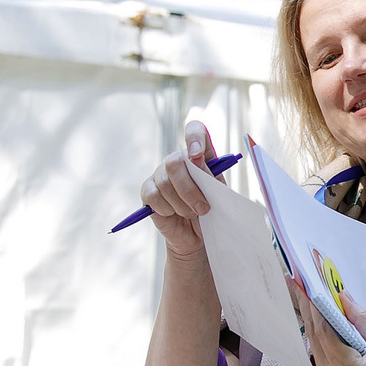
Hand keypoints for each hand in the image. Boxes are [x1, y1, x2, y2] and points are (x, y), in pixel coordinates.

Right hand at [140, 119, 220, 266]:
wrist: (198, 236)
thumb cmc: (212, 211)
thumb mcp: (217, 194)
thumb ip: (208, 175)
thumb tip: (195, 159)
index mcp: (200, 154)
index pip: (195, 130)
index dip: (194, 138)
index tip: (197, 156)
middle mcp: (178, 160)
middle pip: (175, 161)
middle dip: (190, 189)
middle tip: (203, 208)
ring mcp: (160, 174)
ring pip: (165, 182)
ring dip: (182, 204)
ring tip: (191, 213)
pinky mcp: (148, 191)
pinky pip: (154, 196)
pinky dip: (167, 209)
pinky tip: (174, 213)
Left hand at [298, 282, 365, 365]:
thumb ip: (364, 322)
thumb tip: (343, 298)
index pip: (323, 329)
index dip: (313, 302)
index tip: (304, 279)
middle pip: (312, 337)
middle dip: (305, 306)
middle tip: (297, 278)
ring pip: (313, 349)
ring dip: (311, 322)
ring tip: (306, 294)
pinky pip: (320, 361)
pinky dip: (319, 340)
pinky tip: (319, 323)